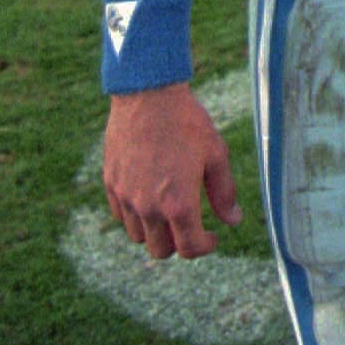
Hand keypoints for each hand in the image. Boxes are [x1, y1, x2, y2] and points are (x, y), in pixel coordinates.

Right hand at [103, 84, 241, 258]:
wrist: (148, 94)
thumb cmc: (187, 122)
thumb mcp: (216, 154)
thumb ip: (224, 193)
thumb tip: (233, 221)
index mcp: (178, 204)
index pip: (190, 248)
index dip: (205, 246)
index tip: (213, 236)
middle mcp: (148, 208)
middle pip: (161, 250)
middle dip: (180, 243)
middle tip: (192, 224)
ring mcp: (126, 197)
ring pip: (138, 236)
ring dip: (156, 231)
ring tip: (170, 209)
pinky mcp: (111, 184)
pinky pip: (121, 216)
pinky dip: (136, 215)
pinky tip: (149, 196)